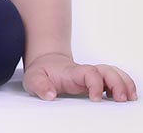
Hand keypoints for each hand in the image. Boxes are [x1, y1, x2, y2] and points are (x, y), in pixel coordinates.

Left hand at [23, 53, 137, 101]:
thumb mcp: (33, 78)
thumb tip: (50, 95)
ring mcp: (92, 76)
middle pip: (107, 71)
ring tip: (130, 98)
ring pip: (113, 73)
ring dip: (124, 83)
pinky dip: (124, 85)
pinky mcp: (96, 81)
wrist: (45, 63)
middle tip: (122, 99)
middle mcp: (85, 72)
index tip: (95, 99)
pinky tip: (127, 96)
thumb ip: (39, 85)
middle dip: (117, 83)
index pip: (89, 72)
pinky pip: (115, 79)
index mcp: (72, 72)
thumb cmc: (41, 73)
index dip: (95, 83)